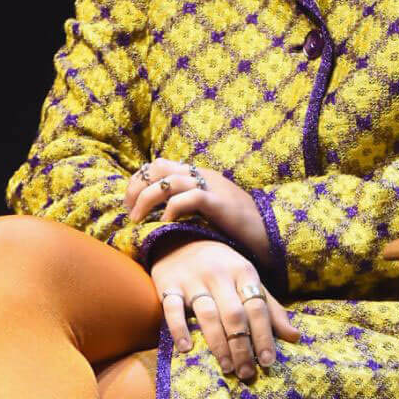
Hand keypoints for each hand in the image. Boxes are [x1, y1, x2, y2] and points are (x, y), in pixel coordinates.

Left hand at [125, 157, 269, 262]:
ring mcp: (211, 187)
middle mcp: (202, 176)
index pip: (159, 166)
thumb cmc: (238, 228)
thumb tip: (160, 217)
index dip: (139, 181)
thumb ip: (189, 206)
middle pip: (158, 168)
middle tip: (128, 211)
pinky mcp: (219, 202)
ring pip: (169, 181)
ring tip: (138, 220)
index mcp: (198, 175)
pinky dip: (171, 208)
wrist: (270, 232)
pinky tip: (164, 223)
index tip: (128, 203)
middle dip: (136, 188)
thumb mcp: (209, 211)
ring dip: (146, 200)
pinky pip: (189, 198)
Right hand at [150, 239, 299, 381]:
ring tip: (227, 368)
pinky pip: (173, 308)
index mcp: (243, 271)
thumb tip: (294, 337)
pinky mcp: (168, 284)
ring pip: (207, 314)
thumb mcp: (247, 280)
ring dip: (218, 344)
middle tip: (247, 373)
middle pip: (234, 315)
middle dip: (242, 346)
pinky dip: (178, 329)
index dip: (264, 335)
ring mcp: (192, 279)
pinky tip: (186, 349)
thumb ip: (270, 308)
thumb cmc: (221, 267)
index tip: (267, 362)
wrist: (179, 239)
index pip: (257, 307)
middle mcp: (219, 274)